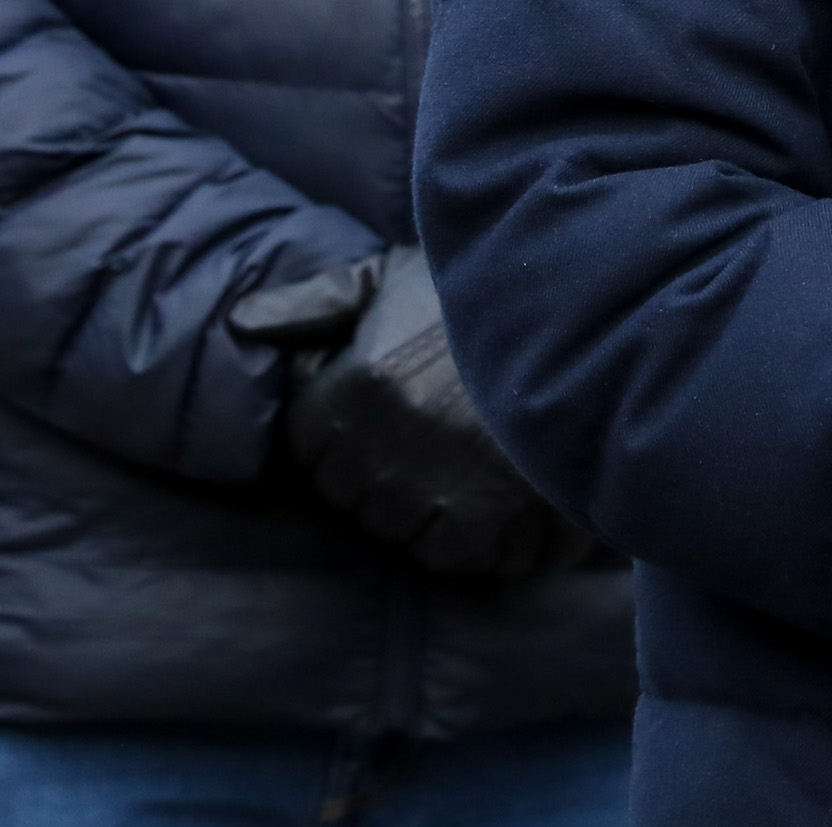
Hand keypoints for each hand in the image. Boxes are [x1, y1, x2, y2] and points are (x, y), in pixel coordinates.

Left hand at [231, 246, 587, 578]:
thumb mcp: (393, 275)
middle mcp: (380, 444)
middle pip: (354, 500)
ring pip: (401, 535)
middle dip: (389, 475)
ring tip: (478, 464)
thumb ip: (316, 303)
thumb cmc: (483, 294)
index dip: (349, 433)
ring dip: (434, 512)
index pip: (310, 451)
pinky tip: (508, 494)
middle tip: (442, 436)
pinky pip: (455, 558)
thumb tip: (241, 324)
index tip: (391, 411)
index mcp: (351, 387)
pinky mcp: (484, 519)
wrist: (590, 312)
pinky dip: (482, 538)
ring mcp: (429, 487)